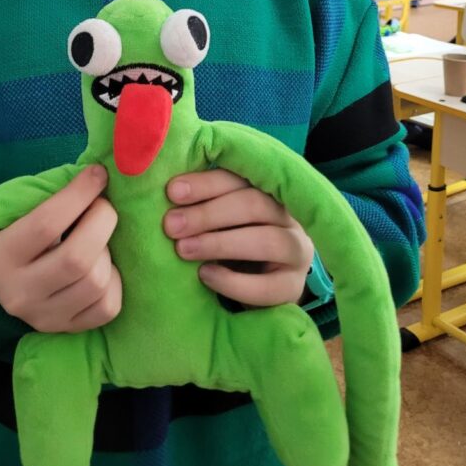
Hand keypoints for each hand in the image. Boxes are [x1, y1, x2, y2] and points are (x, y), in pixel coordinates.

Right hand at [0, 164, 121, 333]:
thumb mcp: (19, 213)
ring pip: (96, 282)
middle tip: (102, 206)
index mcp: (1, 256)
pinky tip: (101, 266)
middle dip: (102, 221)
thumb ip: (52, 197)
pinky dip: (114, 281)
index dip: (80, 194)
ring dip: (107, 252)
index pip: (47, 223)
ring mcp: (44, 317)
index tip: (98, 174)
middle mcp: (19, 293)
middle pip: (78, 257)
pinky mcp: (67, 330)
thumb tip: (99, 175)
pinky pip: (108, 307)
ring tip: (96, 239)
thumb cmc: (17, 234)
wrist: (5, 284)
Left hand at [163, 168, 313, 306]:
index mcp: (267, 189)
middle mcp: (288, 216)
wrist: (255, 287)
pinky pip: (268, 286)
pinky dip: (233, 281)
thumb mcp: (216, 218)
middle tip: (171, 225)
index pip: (240, 178)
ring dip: (220, 243)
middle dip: (208, 213)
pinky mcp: (293, 286)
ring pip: (267, 240)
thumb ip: (200, 203)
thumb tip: (168, 194)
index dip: (206, 183)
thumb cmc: (228, 241)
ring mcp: (298, 251)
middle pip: (255, 204)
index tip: (172, 192)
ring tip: (183, 250)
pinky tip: (205, 275)